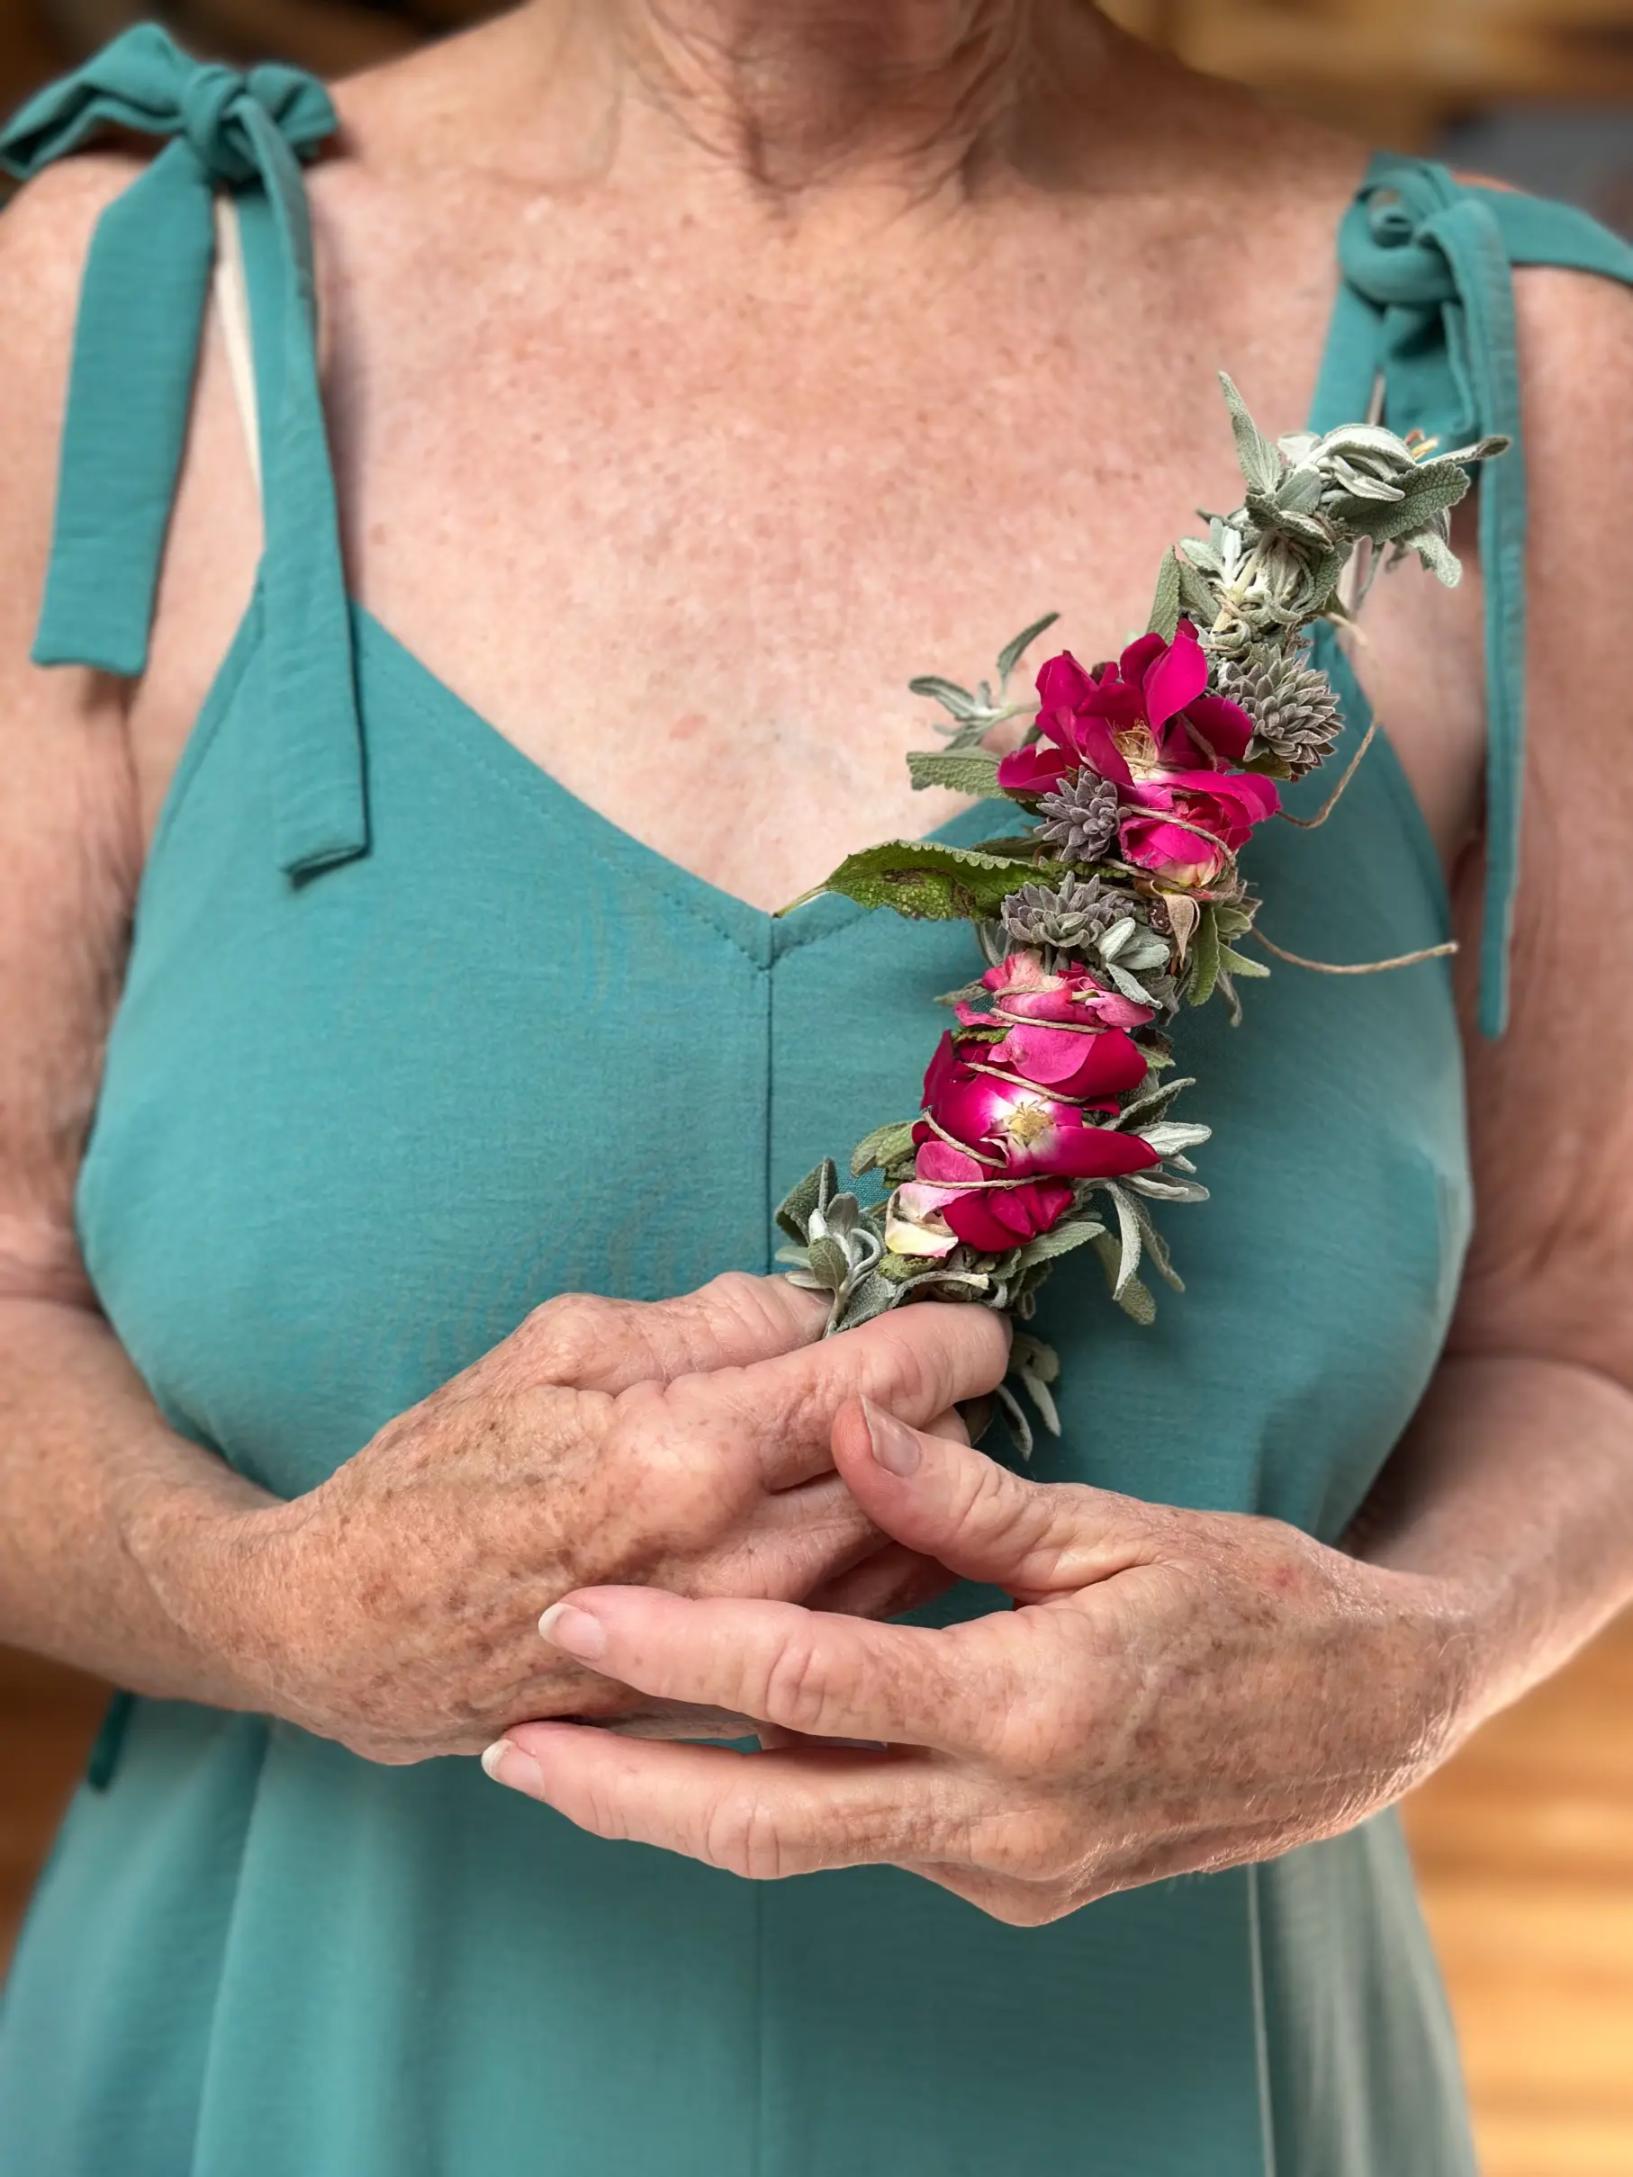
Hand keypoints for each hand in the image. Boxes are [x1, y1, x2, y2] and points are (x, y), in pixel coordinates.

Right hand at [146, 1277, 1007, 1763]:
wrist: (351, 1632)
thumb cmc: (441, 1473)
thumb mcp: (560, 1343)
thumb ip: (712, 1320)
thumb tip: (820, 1310)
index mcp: (692, 1452)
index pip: (890, 1382)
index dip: (956, 1338)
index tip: (971, 1322)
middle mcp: (738, 1563)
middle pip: (925, 1476)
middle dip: (946, 1415)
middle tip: (928, 1376)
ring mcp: (740, 1652)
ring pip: (909, 1562)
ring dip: (924, 1498)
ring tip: (889, 1448)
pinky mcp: (729, 1706)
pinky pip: (854, 1631)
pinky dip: (875, 1571)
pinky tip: (842, 1529)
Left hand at [483, 1400, 1477, 1921]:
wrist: (1367, 1724)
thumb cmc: (1257, 1603)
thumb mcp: (1122, 1530)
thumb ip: (965, 1497)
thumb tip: (843, 1418)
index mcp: (1031, 1708)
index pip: (811, 1686)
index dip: (679, 1654)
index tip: (572, 1619)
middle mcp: (1009, 1823)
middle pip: (773, 1824)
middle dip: (626, 1791)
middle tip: (510, 1748)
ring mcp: (1013, 1877)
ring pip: (813, 1844)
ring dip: (687, 1806)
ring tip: (572, 1753)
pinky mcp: (1018, 1889)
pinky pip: (875, 1838)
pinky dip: (788, 1796)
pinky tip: (724, 1749)